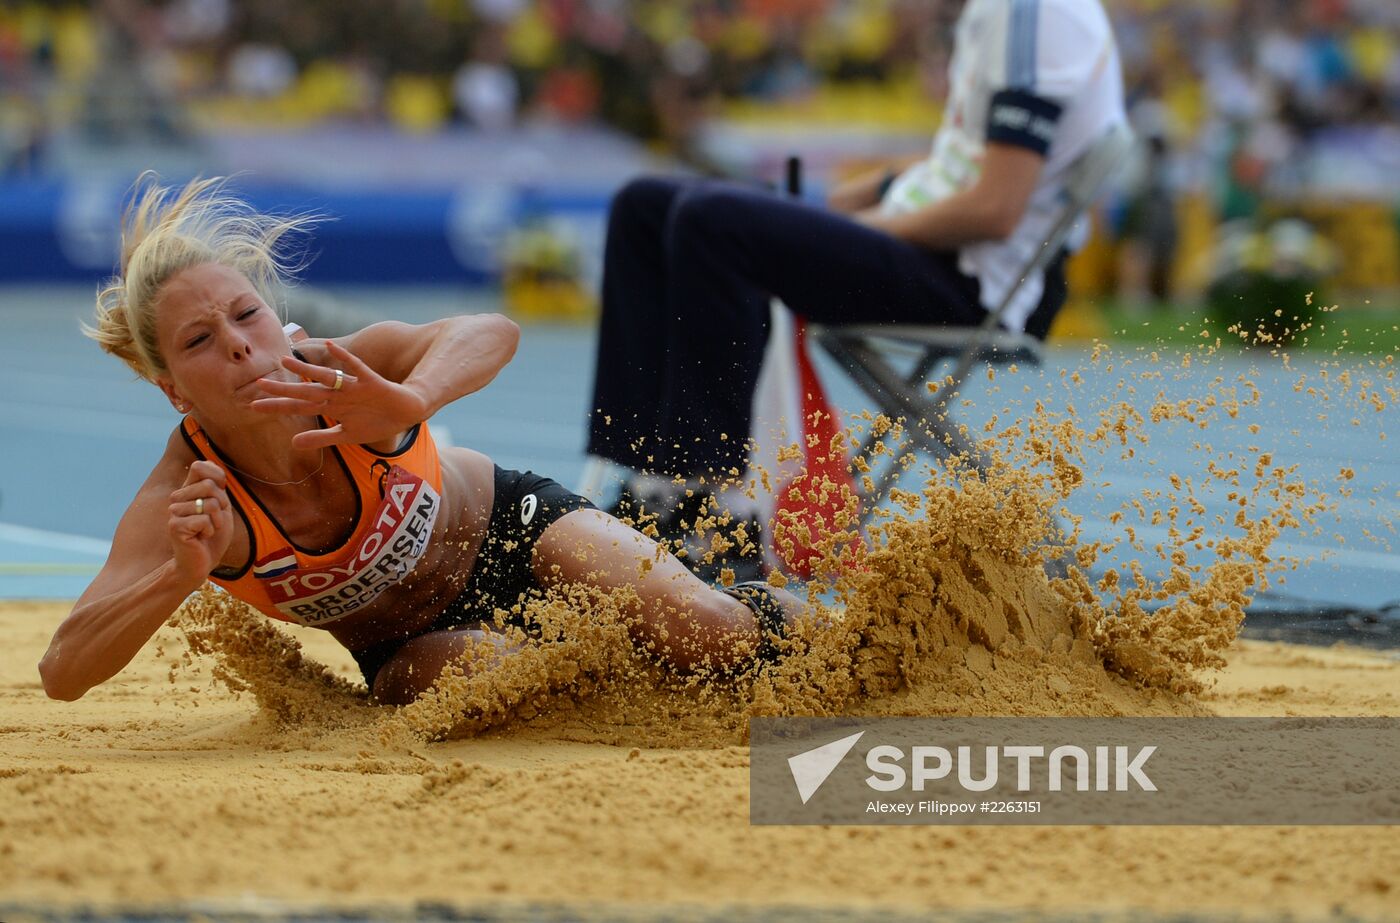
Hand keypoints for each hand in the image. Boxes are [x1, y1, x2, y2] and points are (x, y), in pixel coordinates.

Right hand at [168, 460, 233, 583]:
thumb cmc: (213, 536)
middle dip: (222, 506)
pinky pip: (205, 520)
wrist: (201, 562)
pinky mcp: (175, 526)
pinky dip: (211, 530)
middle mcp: (177, 497)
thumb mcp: (221, 507)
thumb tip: (207, 463)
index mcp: (188, 490)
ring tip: (207, 531)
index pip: (200, 466)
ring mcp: (174, 511)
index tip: (221, 493)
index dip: (217, 475)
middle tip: (214, 521)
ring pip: (211, 504)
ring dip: (217, 521)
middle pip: (209, 485)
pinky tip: (201, 538)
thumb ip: (217, 487)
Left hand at [251, 340, 429, 449]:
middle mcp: (337, 395)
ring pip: (325, 377)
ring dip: (305, 369)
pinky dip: (344, 358)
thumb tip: (292, 443)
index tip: (254, 406)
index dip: (278, 406)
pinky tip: (330, 347)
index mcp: (331, 408)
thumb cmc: (378, 422)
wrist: (407, 412)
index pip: (299, 406)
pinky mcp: (370, 382)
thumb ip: (321, 438)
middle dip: (283, 388)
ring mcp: (353, 387)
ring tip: (284, 359)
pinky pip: (356, 368)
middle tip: (258, 383)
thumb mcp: (347, 436)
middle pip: (306, 391)